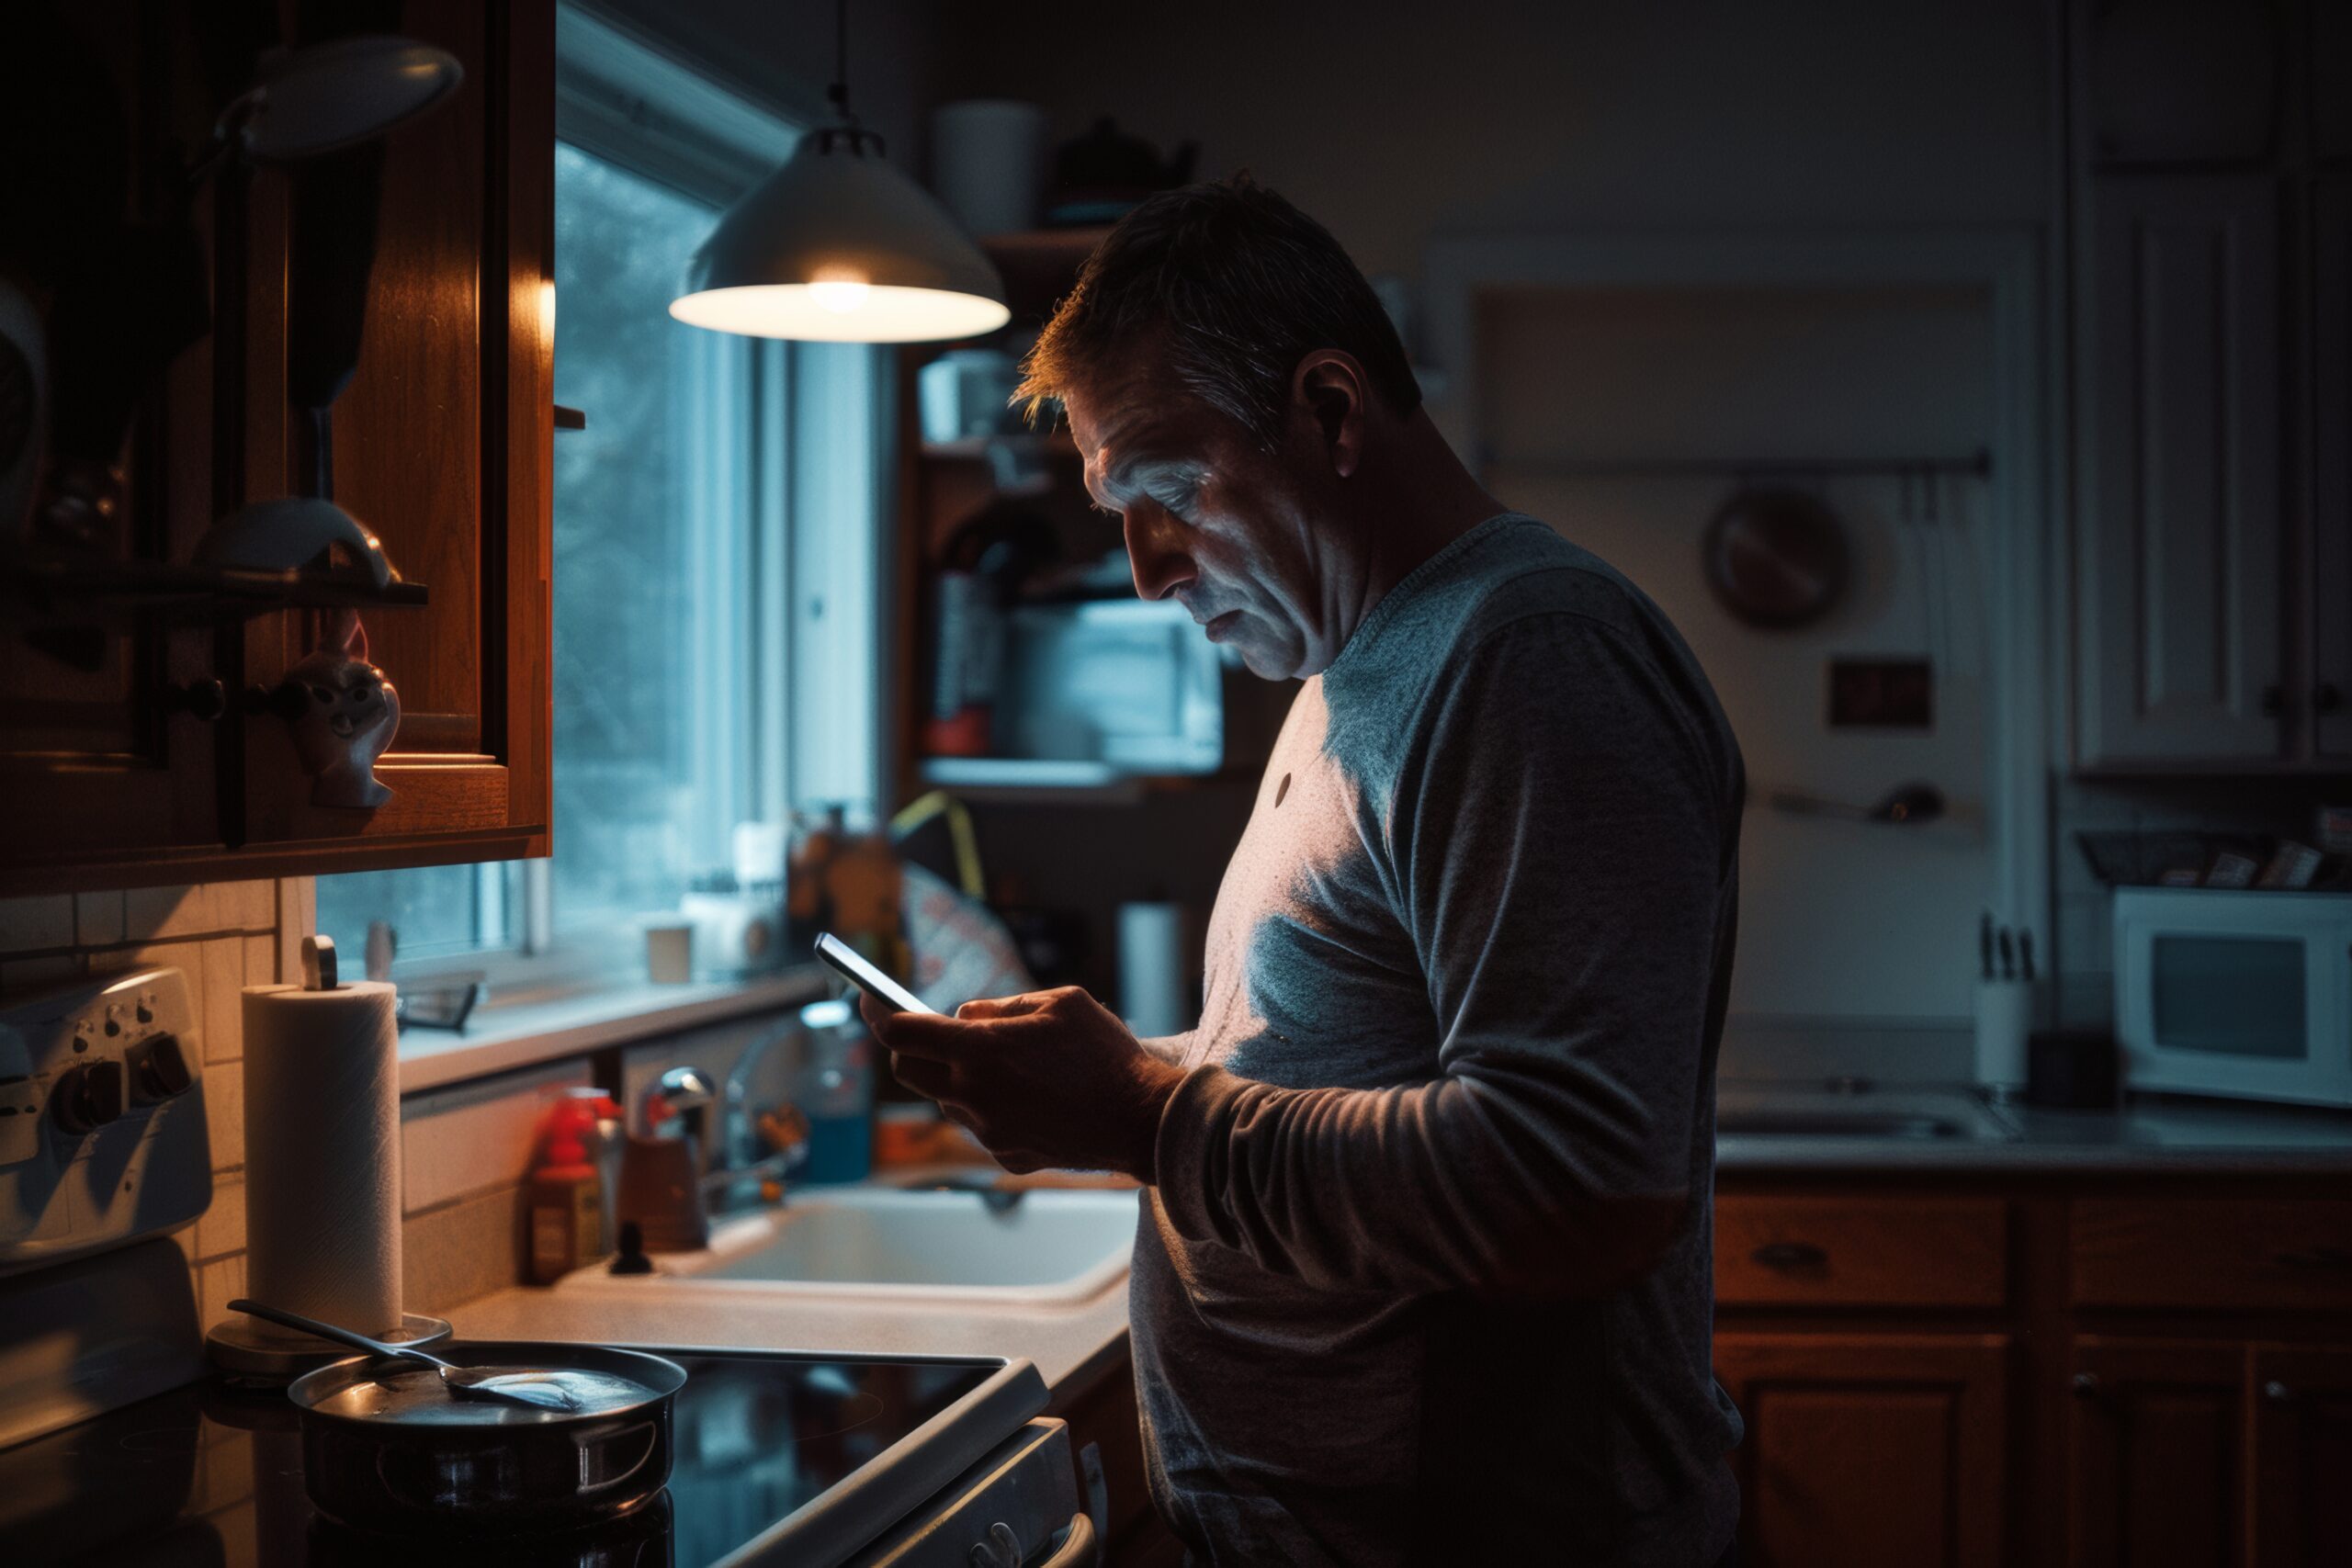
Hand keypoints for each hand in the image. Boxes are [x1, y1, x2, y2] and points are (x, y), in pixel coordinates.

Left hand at [860, 986, 1185, 1181]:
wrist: (1142, 1121)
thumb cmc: (1106, 1053)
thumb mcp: (1059, 1002)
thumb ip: (1003, 1006)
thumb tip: (965, 1016)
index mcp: (980, 1049)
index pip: (902, 1031)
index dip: (877, 1011)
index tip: (868, 998)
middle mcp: (973, 1093)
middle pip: (908, 1071)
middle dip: (913, 1048)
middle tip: (939, 1033)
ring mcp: (987, 1130)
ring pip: (946, 1100)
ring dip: (959, 1079)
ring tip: (1009, 1066)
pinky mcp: (1006, 1155)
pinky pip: (982, 1125)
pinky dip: (993, 1107)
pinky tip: (1034, 1098)